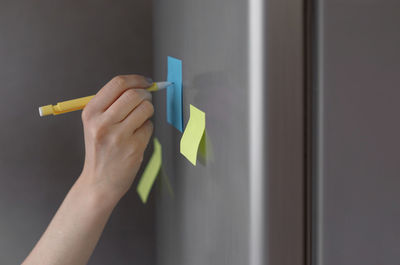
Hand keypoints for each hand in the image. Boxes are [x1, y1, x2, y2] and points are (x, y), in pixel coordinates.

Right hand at [80, 75, 153, 200]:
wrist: (99, 182)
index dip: (136, 79)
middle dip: (146, 95)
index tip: (146, 81)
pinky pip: (149, 126)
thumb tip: (142, 85)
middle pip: (134, 94)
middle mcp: (102, 123)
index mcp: (90, 112)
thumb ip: (113, 103)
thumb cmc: (100, 149)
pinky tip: (137, 137)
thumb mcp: (95, 123)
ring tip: (139, 121)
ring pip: (145, 109)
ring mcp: (118, 136)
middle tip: (146, 100)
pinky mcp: (133, 147)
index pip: (117, 84)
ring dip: (148, 111)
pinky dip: (147, 128)